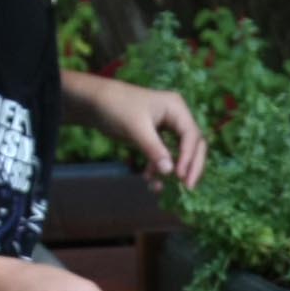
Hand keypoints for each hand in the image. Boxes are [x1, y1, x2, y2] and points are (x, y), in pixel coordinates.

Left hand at [78, 78, 207, 188]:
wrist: (96, 103)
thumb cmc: (117, 107)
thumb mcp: (136, 128)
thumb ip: (153, 149)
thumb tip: (169, 171)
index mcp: (176, 108)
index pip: (192, 135)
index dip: (189, 157)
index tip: (180, 176)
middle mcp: (176, 118)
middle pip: (193, 146)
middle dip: (190, 167)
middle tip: (188, 188)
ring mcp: (167, 128)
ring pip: (179, 154)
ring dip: (171, 171)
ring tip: (159, 187)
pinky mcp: (156, 138)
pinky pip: (164, 156)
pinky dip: (158, 168)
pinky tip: (148, 179)